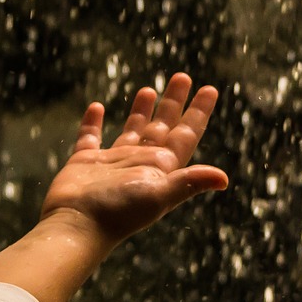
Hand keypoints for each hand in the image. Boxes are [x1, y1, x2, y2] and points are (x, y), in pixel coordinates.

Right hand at [40, 73, 228, 247]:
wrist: (77, 224)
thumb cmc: (119, 211)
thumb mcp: (158, 194)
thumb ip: (189, 182)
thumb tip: (224, 179)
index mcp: (161, 168)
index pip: (185, 135)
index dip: (198, 113)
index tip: (210, 89)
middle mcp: (140, 163)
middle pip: (162, 127)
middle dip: (174, 103)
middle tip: (183, 77)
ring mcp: (112, 163)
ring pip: (132, 130)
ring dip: (141, 110)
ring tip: (149, 89)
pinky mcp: (85, 163)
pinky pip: (90, 137)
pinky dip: (93, 122)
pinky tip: (96, 107)